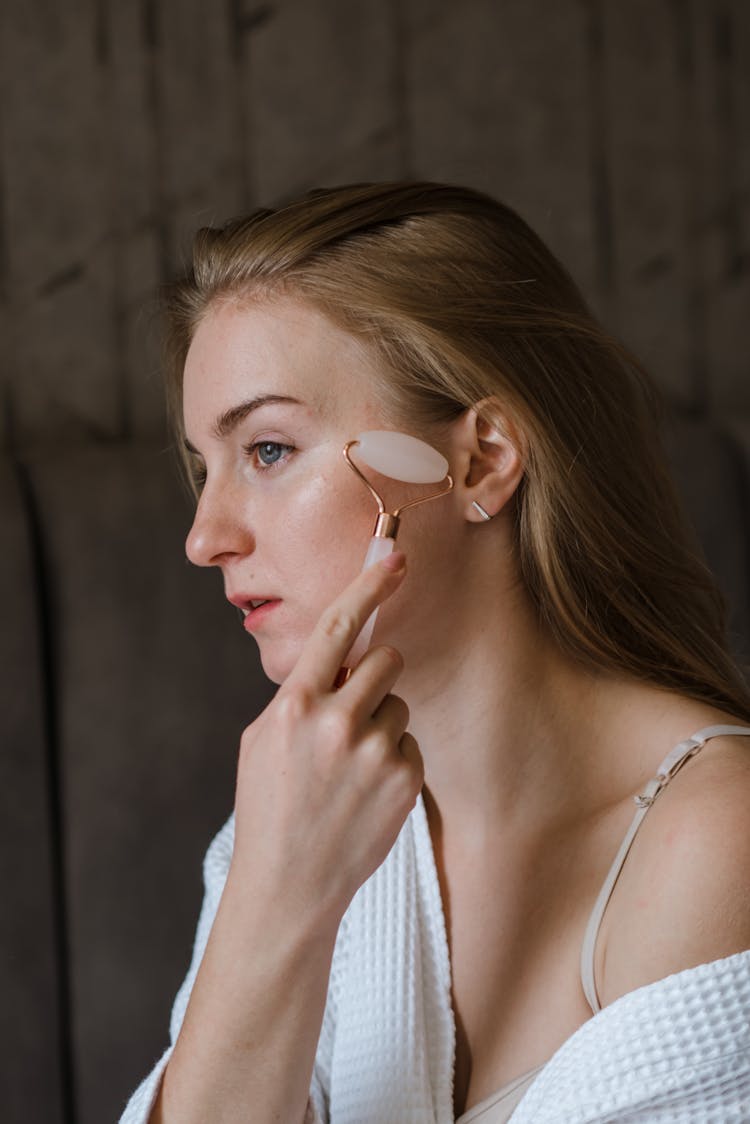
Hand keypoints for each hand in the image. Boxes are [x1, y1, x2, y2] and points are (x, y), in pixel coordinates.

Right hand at [228, 553, 422, 928]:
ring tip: (350, 767)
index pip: (337, 627)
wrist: (288, 884)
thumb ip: (301, 694)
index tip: (395, 558)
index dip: (369, 586)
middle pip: (386, 659)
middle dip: (375, 674)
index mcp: (296, 705)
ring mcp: (375, 754)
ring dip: (382, 722)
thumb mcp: (263, 739)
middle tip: (354, 707)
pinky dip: (393, 759)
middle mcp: (338, 723)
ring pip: (399, 702)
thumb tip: (342, 656)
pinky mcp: (404, 781)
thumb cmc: (269, 804)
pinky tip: (365, 792)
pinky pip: (410, 743)